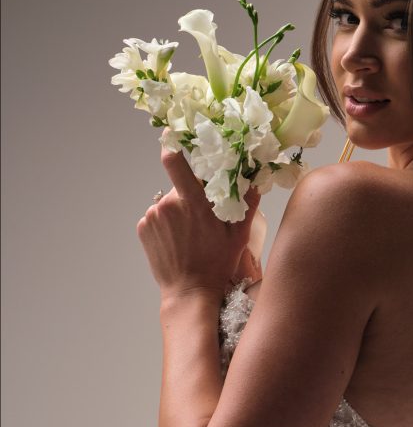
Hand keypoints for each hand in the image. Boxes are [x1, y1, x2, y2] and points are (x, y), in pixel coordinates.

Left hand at [136, 140, 260, 301]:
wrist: (189, 292)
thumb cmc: (217, 264)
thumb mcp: (239, 236)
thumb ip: (246, 205)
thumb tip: (255, 181)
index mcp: (192, 203)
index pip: (175, 162)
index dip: (173, 145)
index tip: (173, 134)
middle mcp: (168, 205)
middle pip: (179, 186)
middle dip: (190, 195)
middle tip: (202, 218)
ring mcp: (152, 217)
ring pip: (168, 203)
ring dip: (178, 211)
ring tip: (190, 235)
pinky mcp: (142, 228)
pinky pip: (157, 217)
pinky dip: (166, 224)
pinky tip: (177, 241)